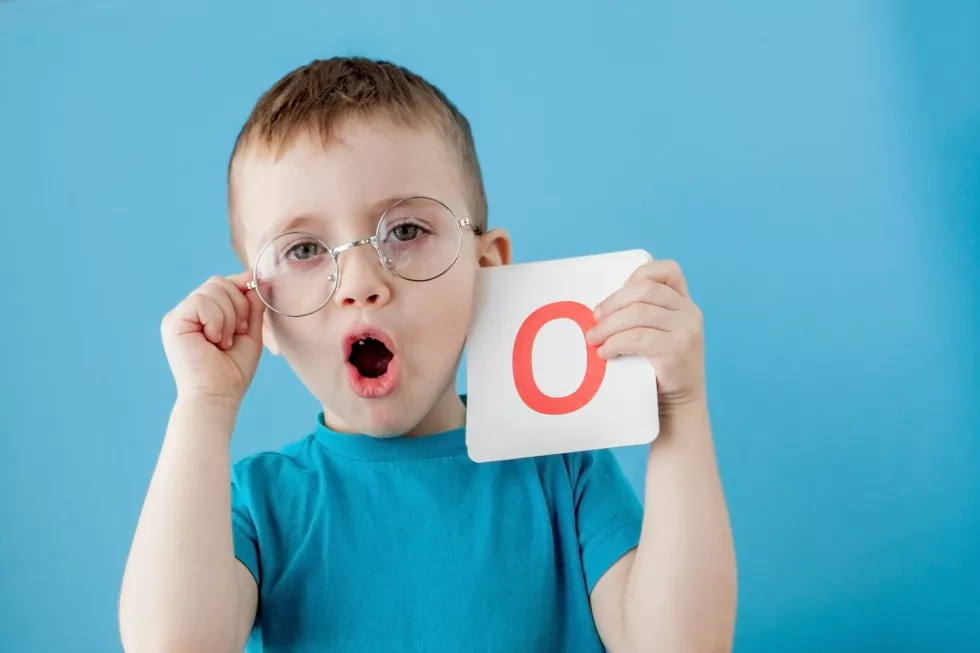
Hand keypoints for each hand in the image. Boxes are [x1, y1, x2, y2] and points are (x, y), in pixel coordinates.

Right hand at [161, 272, 265, 404]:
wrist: (218, 395)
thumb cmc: (232, 371)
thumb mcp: (249, 332)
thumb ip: (252, 305)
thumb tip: (256, 277)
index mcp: (204, 315)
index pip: (224, 284)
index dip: (242, 285)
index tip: (257, 293)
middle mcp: (189, 313)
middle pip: (219, 282)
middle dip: (239, 305)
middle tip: (238, 333)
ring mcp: (179, 316)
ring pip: (213, 289)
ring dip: (229, 316)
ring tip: (224, 342)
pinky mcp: (173, 321)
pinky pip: (201, 301)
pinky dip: (217, 320)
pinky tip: (214, 341)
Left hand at [587, 259, 705, 413]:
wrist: (679, 407)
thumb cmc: (658, 370)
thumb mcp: (659, 335)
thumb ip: (644, 315)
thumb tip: (601, 307)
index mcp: (685, 303)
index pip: (668, 270)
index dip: (639, 274)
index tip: (617, 294)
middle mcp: (689, 312)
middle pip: (643, 291)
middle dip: (612, 303)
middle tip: (594, 320)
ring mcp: (686, 331)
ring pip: (637, 314)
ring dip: (608, 326)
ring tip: (593, 339)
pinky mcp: (676, 351)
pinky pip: (637, 338)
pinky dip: (615, 343)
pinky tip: (605, 352)